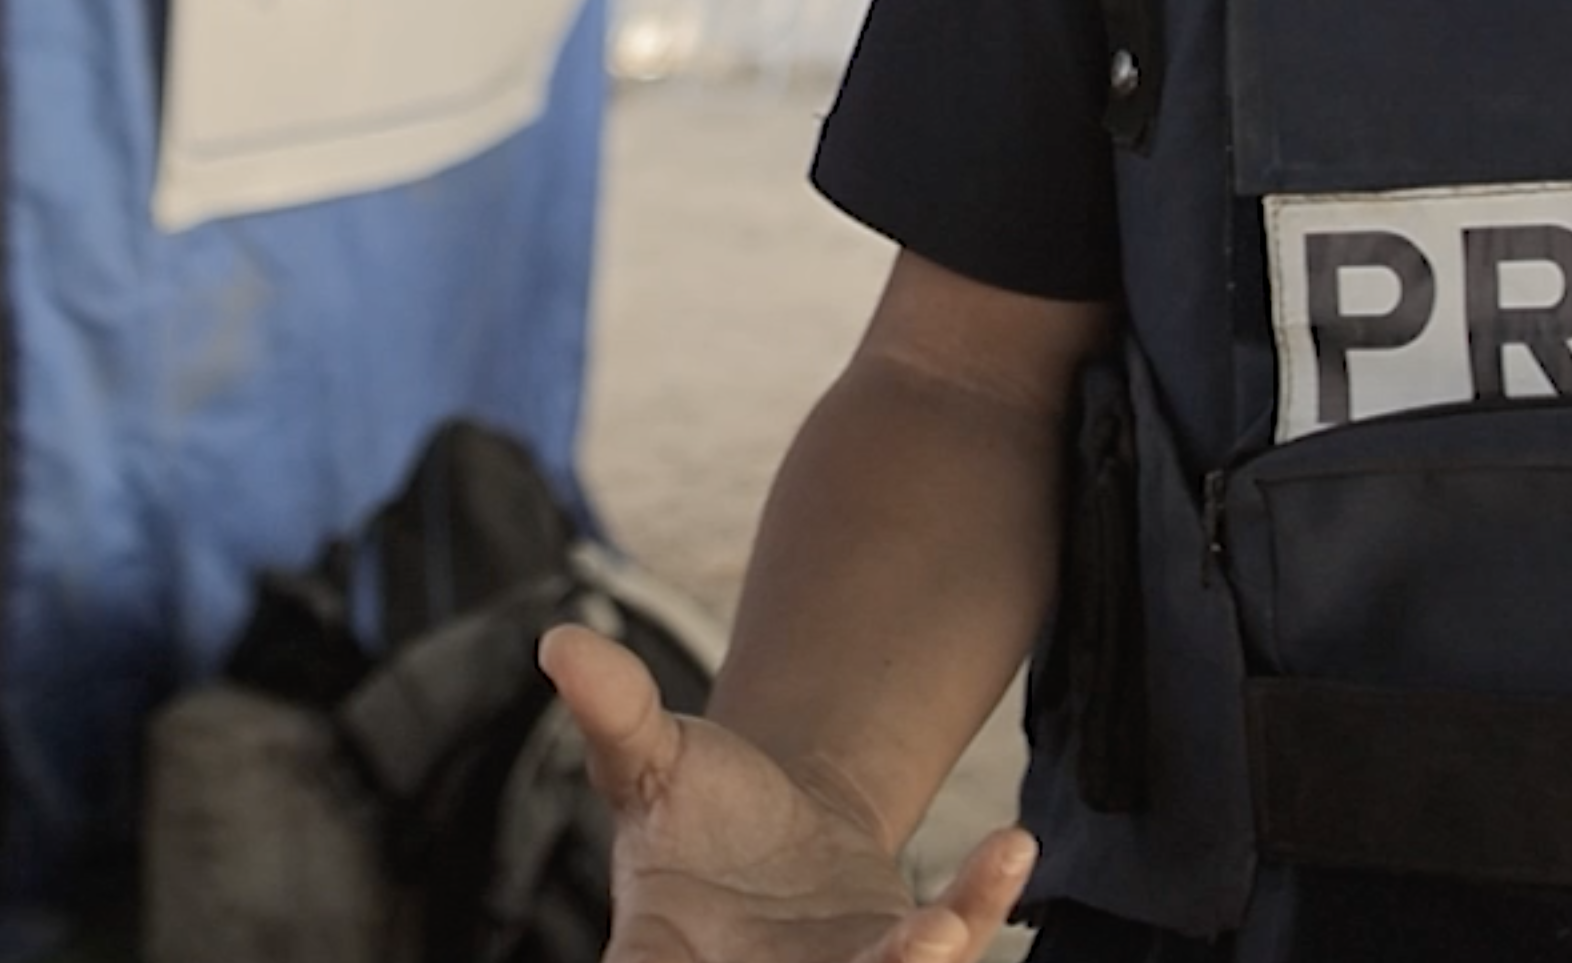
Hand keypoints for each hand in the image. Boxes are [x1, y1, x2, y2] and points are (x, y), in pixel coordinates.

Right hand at [540, 623, 1036, 962]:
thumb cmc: (690, 803)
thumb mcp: (646, 752)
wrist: (770, 830)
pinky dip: (982, 901)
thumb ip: (611, 708)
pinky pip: (954, 942)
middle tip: (892, 957)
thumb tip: (560, 639)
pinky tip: (1011, 846)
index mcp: (657, 959)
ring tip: (942, 927)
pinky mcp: (901, 959)